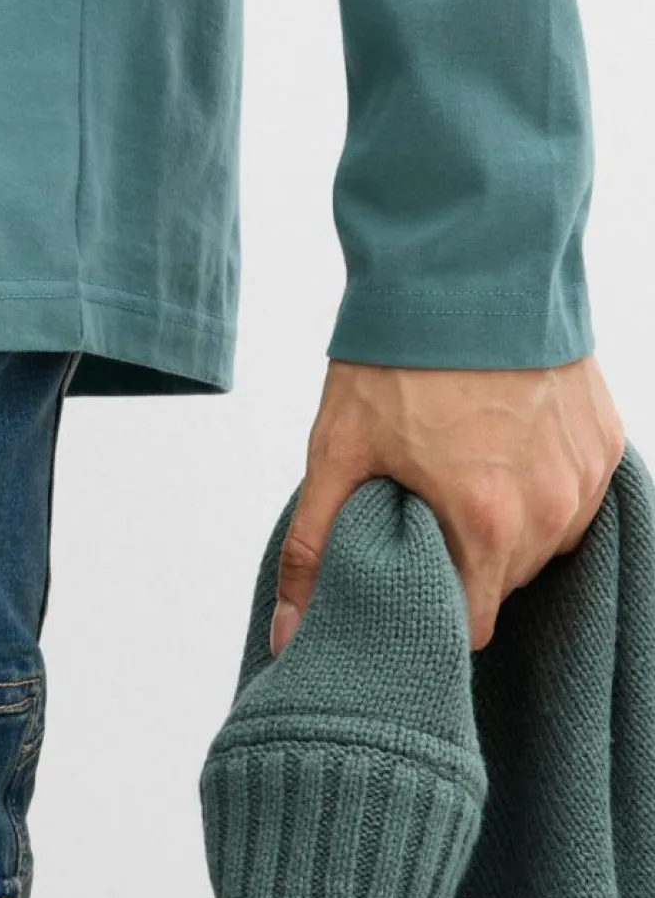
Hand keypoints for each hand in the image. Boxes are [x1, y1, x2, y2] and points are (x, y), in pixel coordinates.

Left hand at [270, 355, 626, 655]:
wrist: (468, 262)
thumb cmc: (399, 355)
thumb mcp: (338, 452)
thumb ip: (315, 551)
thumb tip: (291, 635)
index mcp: (488, 524)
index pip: (471, 624)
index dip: (432, 610)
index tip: (404, 578)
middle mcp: (552, 510)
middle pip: (505, 580)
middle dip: (461, 558)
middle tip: (419, 506)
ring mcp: (585, 475)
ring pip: (543, 540)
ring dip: (503, 522)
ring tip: (458, 467)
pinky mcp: (605, 442)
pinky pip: (573, 494)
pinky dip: (537, 483)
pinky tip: (498, 442)